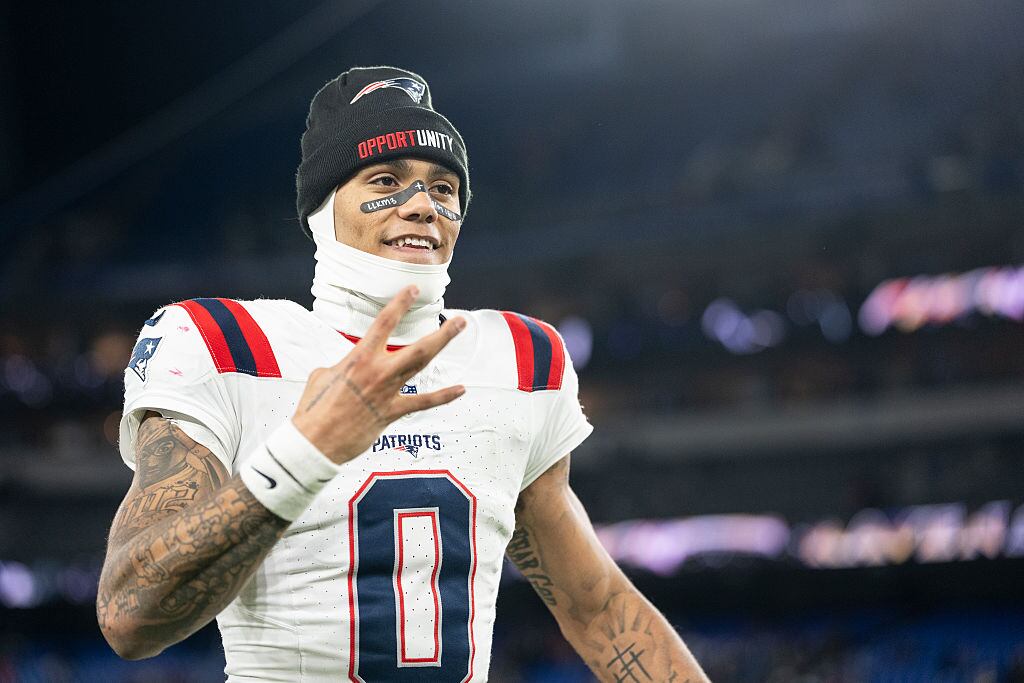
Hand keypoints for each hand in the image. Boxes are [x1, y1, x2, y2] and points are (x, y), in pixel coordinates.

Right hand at [291, 286, 465, 463]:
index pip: (384, 323)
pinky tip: (461, 389)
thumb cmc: (314, 408)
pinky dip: (444, 396)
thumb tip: (345, 367)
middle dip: (441, 332)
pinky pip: (423, 402)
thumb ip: (341, 366)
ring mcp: (388, 392)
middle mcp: (378, 371)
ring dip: (442, 346)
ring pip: (423, 365)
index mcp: (359, 358)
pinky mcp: (392, 412)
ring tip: (459, 332)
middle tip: (459, 320)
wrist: (315, 441)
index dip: (400, 304)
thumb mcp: (322, 376)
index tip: (413, 290)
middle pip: (417, 346)